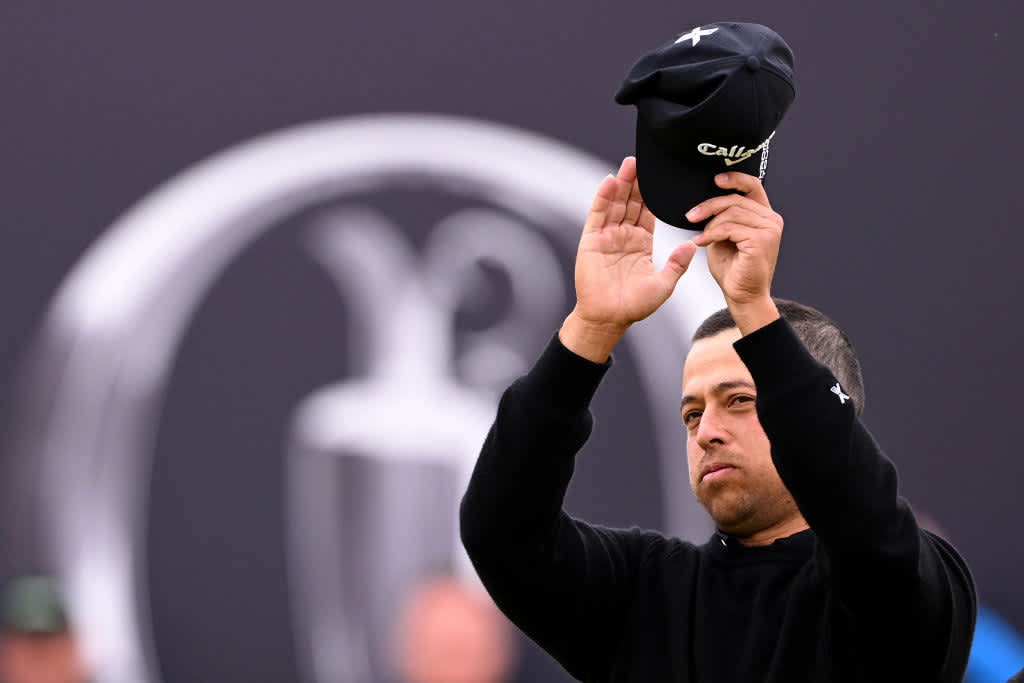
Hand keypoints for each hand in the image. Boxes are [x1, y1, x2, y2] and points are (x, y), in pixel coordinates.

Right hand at [560, 157, 696, 360]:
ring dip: (621, 183)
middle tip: (645, 160)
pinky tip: (610, 182)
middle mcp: (623, 236)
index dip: (653, 194)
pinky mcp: (592, 241)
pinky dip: (603, 198)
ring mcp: (606, 237)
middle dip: (637, 182)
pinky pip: (598, 215)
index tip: (660, 176)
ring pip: (615, 204)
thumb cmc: (634, 306)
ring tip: (629, 164)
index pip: (648, 211)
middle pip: (631, 202)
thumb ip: (677, 264)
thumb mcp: (663, 284)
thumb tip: (693, 245)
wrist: (609, 318)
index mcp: (641, 243)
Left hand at [690, 173, 782, 333]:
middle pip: (736, 199)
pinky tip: (702, 242)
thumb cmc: (733, 269)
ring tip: (700, 236)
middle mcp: (771, 220)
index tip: (715, 180)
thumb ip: (722, 217)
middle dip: (709, 206)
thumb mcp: (724, 236)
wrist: (742, 295)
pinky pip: (729, 228)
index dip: (734, 178)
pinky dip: (711, 234)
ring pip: (731, 212)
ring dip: (709, 223)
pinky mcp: (761, 241)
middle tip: (690, 216)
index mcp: (764, 216)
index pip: (753, 186)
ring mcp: (769, 230)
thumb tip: (706, 202)